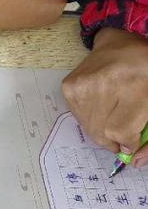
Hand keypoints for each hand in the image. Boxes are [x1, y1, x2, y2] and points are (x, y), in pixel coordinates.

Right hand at [62, 28, 147, 167]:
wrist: (121, 48)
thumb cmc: (145, 77)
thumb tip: (132, 160)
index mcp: (134, 86)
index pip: (120, 131)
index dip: (127, 141)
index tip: (131, 139)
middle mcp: (104, 82)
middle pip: (101, 131)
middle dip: (113, 137)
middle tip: (121, 129)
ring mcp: (82, 83)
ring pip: (88, 125)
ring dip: (100, 126)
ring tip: (111, 111)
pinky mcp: (69, 85)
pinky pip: (77, 115)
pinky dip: (89, 116)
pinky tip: (99, 103)